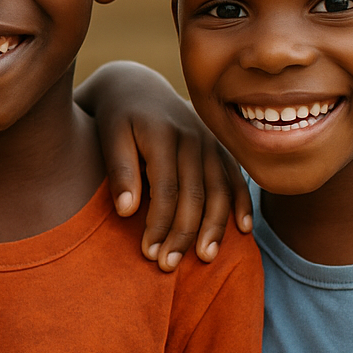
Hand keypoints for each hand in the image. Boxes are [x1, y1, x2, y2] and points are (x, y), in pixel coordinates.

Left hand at [76, 61, 251, 270]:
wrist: (137, 86)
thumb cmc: (117, 118)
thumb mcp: (110, 136)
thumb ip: (119, 170)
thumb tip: (126, 211)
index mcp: (162, 135)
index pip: (166, 190)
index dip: (159, 224)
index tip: (148, 253)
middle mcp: (192, 138)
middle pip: (195, 195)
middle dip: (184, 234)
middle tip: (169, 265)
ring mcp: (210, 142)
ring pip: (219, 190)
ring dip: (214, 226)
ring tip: (205, 258)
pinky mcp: (219, 147)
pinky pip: (236, 178)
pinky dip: (241, 203)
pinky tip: (243, 229)